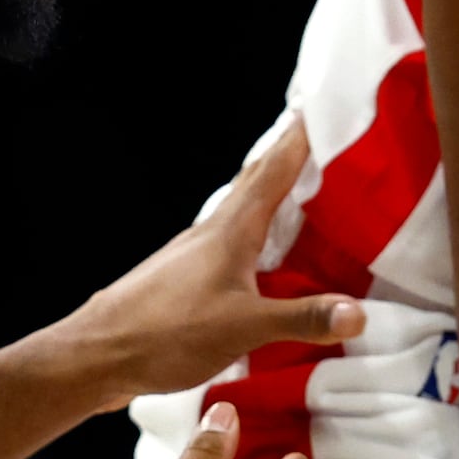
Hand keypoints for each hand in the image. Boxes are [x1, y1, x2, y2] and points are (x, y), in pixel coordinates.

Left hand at [48, 118, 366, 410]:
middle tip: (325, 138)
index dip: (301, 137)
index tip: (325, 104)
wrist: (98, 354)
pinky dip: (261, 237)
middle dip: (291, 157)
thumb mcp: (244, 327)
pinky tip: (270, 256)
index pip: (274, 169)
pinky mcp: (188, 280)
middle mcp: (213, 232)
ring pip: (245, 213)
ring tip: (308, 192)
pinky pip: (236, 245)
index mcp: (231, 229)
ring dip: (276, 197)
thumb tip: (360, 311)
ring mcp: (197, 254)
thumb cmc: (166, 332)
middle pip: (258, 182)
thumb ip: (302, 318)